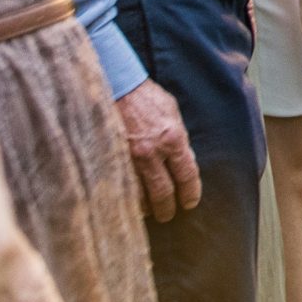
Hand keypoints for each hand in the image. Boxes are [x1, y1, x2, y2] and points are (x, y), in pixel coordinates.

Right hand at [114, 81, 200, 221]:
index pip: (187, 175)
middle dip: (168, 208)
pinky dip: (127, 197)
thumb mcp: (173, 113)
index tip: (190, 203)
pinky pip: (121, 186)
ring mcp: (129, 157)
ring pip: (139, 195)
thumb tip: (184, 160)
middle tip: (169, 215)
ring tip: (149, 212)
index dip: (190, 193)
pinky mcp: (111, 158)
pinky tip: (129, 202)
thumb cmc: (148, 97)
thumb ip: (179, 138)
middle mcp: (152, 152)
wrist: (117, 86)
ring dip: (145, 207)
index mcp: (173, 139)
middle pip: (163, 192)